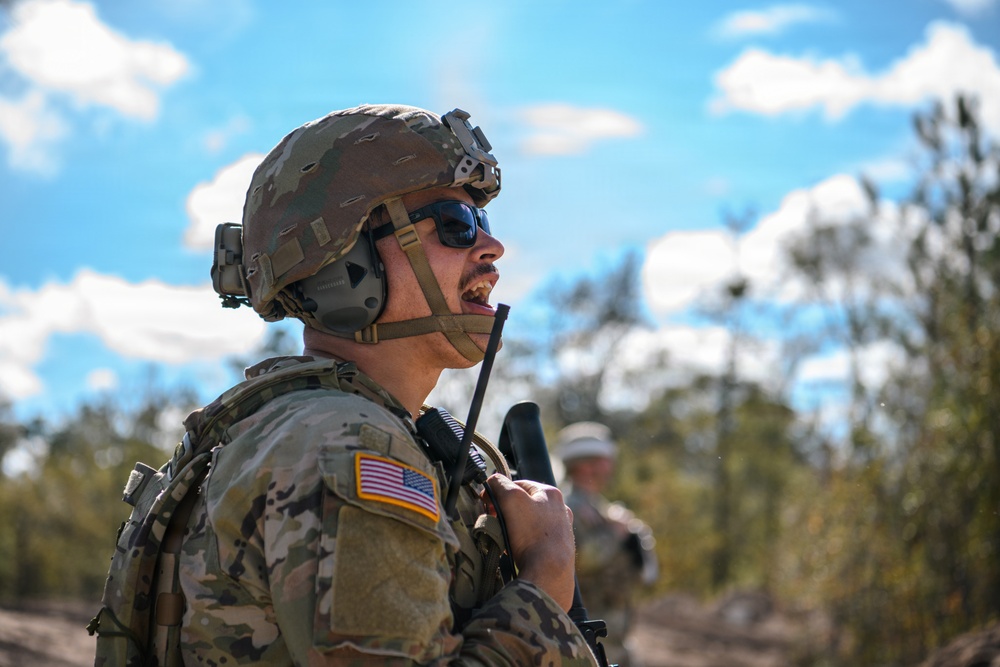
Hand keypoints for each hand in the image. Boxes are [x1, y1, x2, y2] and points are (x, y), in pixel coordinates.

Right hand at [484, 474, 576, 610]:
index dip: (500, 492)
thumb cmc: (533, 535)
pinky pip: (534, 541)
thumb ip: (500, 485)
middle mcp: (560, 511)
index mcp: (551, 494)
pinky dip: (522, 544)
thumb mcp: (511, 500)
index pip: (519, 484)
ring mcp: (561, 531)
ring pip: (528, 524)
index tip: (488, 503)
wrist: (549, 573)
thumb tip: (493, 481)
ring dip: (513, 529)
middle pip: (524, 505)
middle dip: (506, 512)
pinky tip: (515, 551)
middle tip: (494, 521)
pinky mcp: (558, 550)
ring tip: (503, 539)